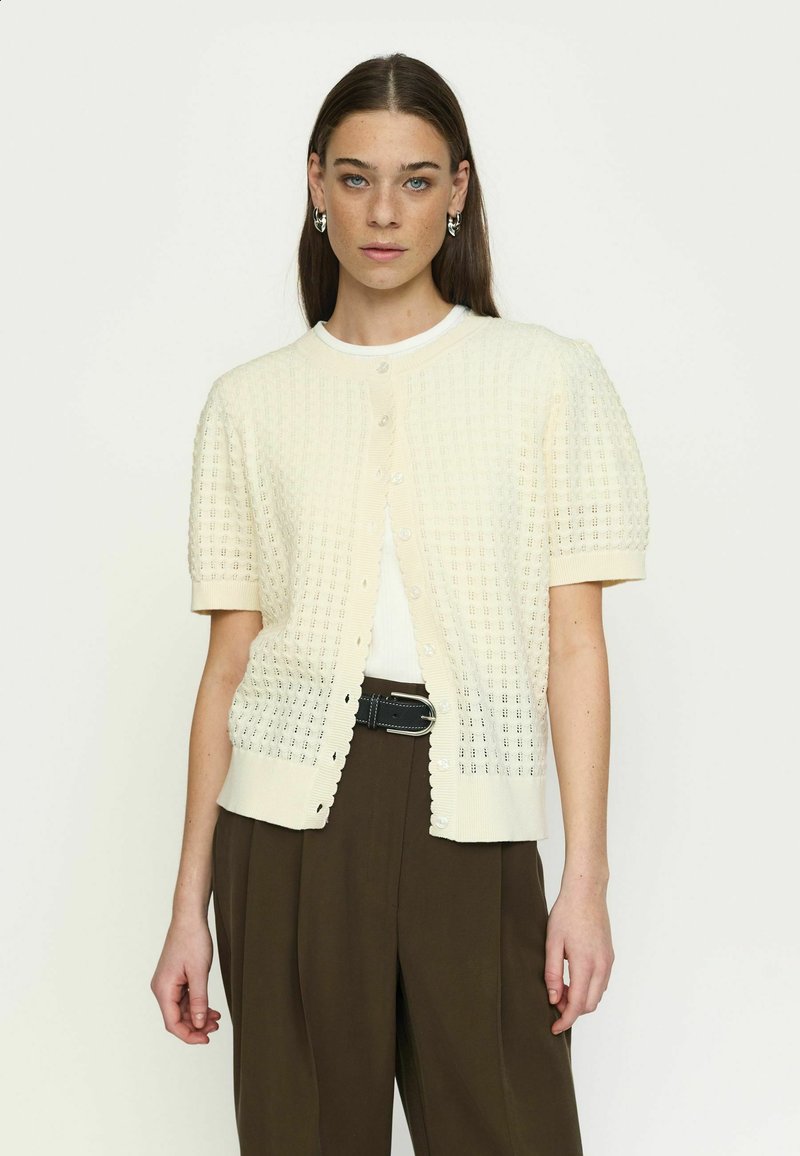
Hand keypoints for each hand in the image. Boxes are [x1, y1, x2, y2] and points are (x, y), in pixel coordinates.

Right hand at [150, 916, 221, 1043]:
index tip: (206, 1039)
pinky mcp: (175, 979)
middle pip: (176, 1018)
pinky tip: (211, 1009)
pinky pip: (184, 999)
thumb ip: (198, 1000)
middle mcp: (162, 988)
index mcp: (163, 989)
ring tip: (216, 1019)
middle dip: (196, 1026)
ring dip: (198, 1016)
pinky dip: (197, 1005)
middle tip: (216, 1028)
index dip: (189, 1035)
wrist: (189, 918)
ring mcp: (168, 984)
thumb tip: (197, 1024)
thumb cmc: (192, 940)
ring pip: (181, 1010)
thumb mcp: (199, 972)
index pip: (172, 1023)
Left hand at [543, 882, 613, 1035]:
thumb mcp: (552, 942)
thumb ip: (552, 972)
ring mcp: (608, 961)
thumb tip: (553, 998)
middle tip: (553, 1001)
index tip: (554, 1028)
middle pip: (589, 1004)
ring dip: (580, 1000)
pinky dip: (588, 989)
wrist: (586, 893)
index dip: (565, 1020)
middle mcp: (601, 966)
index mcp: (585, 964)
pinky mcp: (609, 956)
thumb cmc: (566, 914)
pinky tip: (572, 978)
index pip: (577, 1004)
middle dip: (571, 1010)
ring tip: (560, 988)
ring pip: (597, 995)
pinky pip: (601, 983)